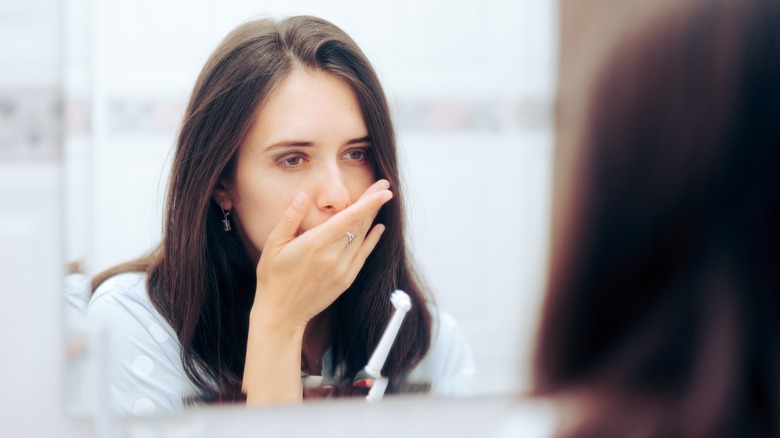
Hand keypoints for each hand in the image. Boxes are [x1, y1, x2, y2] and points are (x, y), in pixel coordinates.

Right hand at [251, 179, 392, 329]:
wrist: (281, 313)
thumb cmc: (273, 278)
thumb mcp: (273, 245)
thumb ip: (289, 218)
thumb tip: (301, 195)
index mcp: (315, 244)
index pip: (348, 218)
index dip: (369, 203)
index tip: (385, 191)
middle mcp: (333, 256)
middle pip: (359, 224)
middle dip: (373, 203)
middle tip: (384, 185)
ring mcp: (342, 269)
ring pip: (362, 238)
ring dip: (372, 219)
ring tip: (379, 201)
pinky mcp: (346, 280)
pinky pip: (363, 255)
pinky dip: (372, 240)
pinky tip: (378, 228)